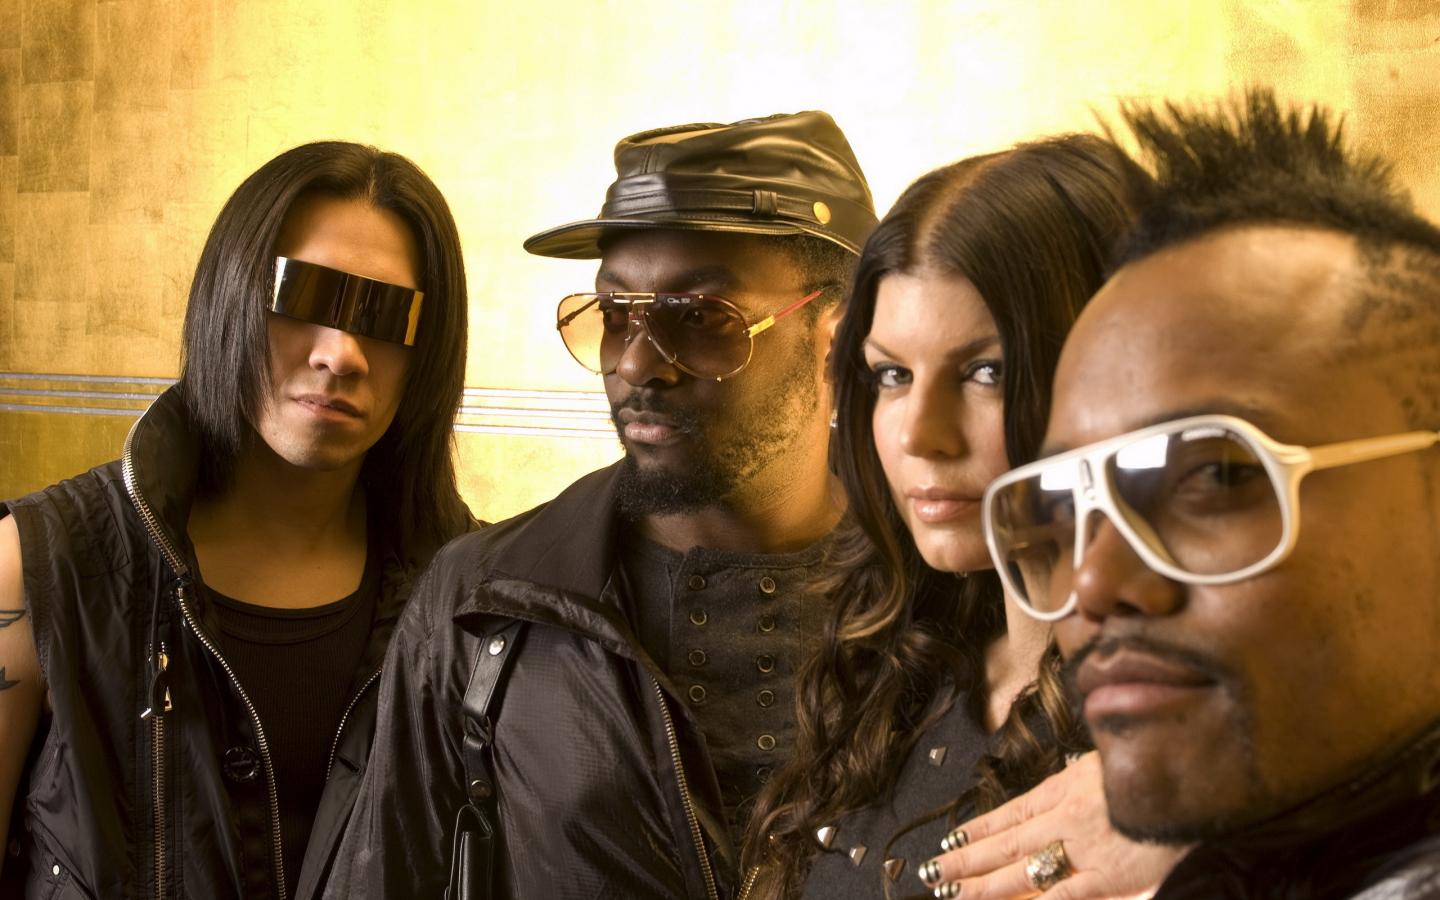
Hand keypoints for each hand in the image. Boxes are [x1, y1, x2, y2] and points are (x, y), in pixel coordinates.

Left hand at [916, 753, 1187, 898]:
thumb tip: (1067, 776)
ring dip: (984, 883)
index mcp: (1066, 786)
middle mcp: (1066, 818)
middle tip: (932, 872)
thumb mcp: (1112, 758)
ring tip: (952, 891)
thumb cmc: (1158, 764)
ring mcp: (1086, 849)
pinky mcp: (1110, 877)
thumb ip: (1084, 775)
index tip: (949, 838)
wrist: (1199, 780)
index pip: (1010, 812)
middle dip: (965, 859)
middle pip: (1005, 843)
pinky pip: (1064, 895)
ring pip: (1022, 871)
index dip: (977, 827)